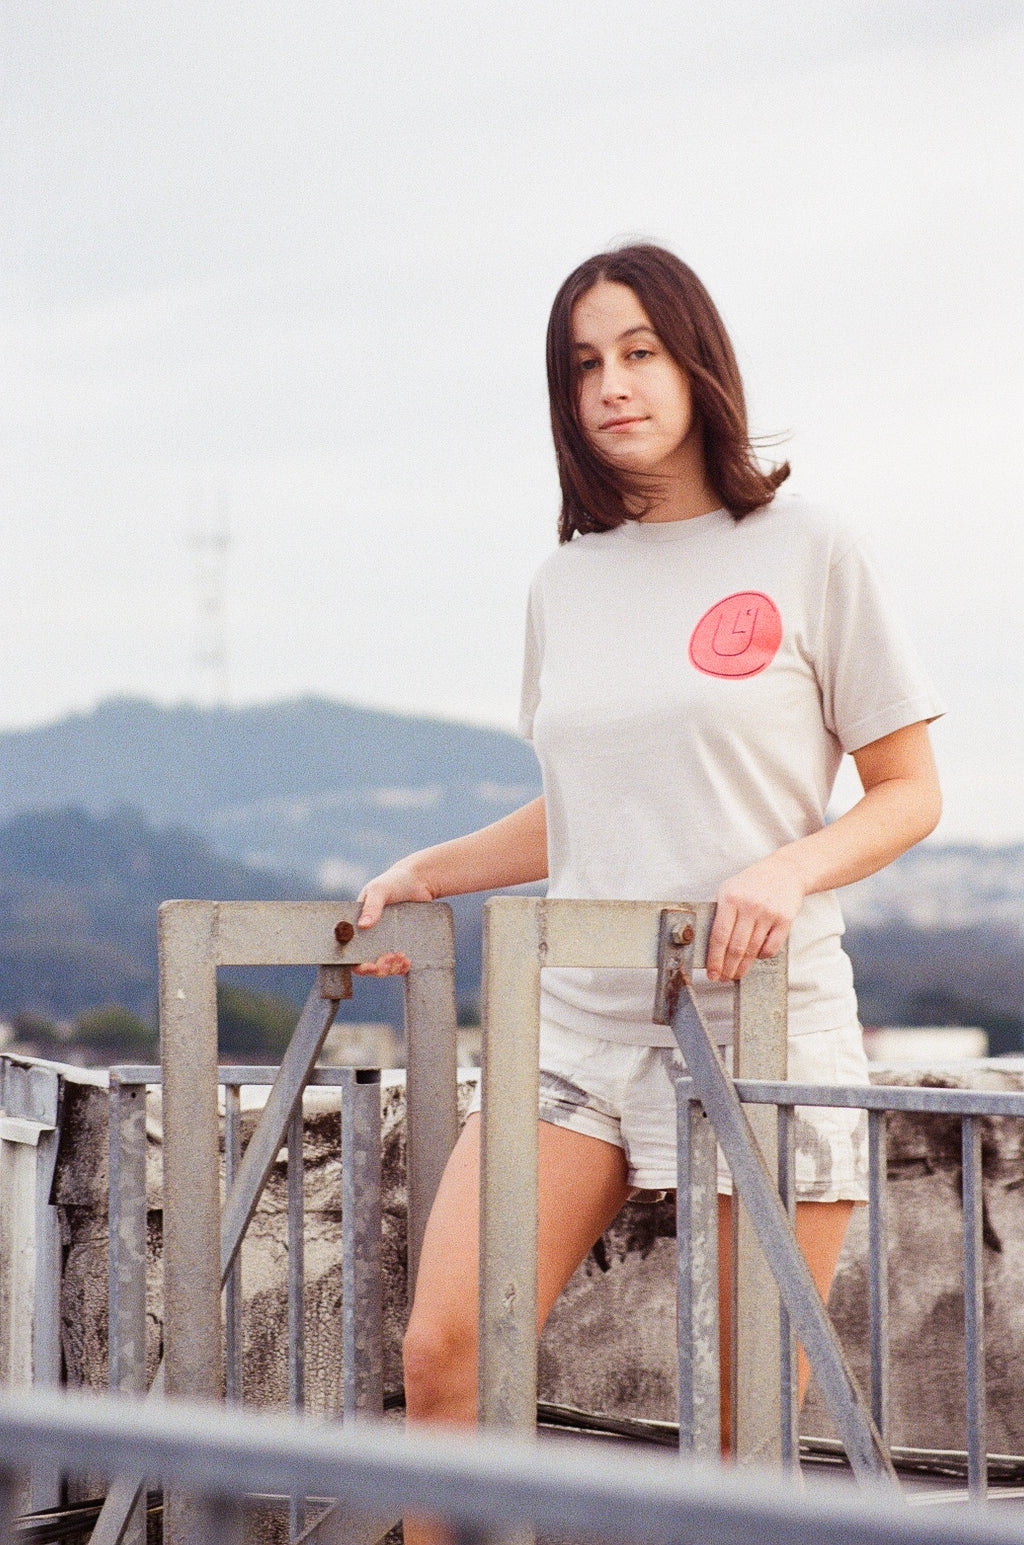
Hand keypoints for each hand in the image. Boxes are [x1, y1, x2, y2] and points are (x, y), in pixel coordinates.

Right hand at [352, 861, 433, 975]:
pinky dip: (402, 967)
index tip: (368, 965)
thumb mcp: (380, 890)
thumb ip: (372, 906)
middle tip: (390, 959)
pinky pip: (398, 964)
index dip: (356, 963)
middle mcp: (368, 937)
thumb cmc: (393, 882)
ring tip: (402, 957)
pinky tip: (407, 961)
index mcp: (356, 924)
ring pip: (383, 967)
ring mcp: (384, 942)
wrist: (418, 881)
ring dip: (390, 968)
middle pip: (366, 964)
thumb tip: (362, 925)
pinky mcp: (400, 944)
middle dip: (377, 968)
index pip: (349, 950)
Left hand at [705, 854, 805, 981]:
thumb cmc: (752, 883)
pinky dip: (761, 956)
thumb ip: (716, 910)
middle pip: (735, 947)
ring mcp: (768, 913)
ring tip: (736, 974)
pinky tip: (755, 956)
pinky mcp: (785, 920)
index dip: (714, 959)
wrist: (784, 871)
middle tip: (722, 978)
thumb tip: (702, 939)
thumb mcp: (728, 888)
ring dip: (743, 967)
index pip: (719, 935)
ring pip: (752, 950)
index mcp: (730, 898)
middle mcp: (749, 906)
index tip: (711, 972)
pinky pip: (771, 948)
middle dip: (727, 968)